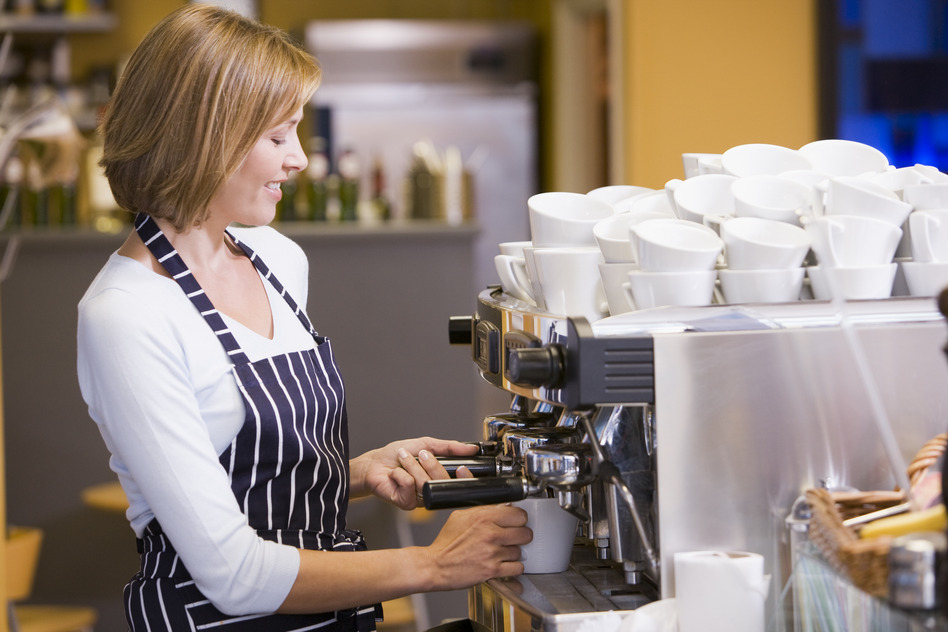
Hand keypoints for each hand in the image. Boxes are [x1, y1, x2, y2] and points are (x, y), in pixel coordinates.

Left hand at [351, 437, 478, 509]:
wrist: (375, 464)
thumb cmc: (397, 456)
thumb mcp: (426, 444)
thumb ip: (449, 447)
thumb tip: (471, 448)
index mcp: (439, 478)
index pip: (460, 482)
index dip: (464, 475)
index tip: (462, 466)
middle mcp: (432, 490)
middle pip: (443, 481)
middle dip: (431, 464)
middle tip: (421, 454)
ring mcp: (420, 499)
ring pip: (425, 482)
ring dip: (412, 466)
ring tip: (403, 460)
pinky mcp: (407, 503)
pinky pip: (410, 486)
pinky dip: (401, 475)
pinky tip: (395, 475)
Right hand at [423, 504, 530, 588]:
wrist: (435, 566)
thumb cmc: (446, 543)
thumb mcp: (460, 516)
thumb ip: (481, 509)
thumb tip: (497, 504)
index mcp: (483, 517)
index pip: (519, 514)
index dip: (519, 519)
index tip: (516, 523)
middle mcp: (490, 533)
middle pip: (525, 533)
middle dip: (520, 536)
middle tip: (512, 538)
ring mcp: (493, 553)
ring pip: (520, 551)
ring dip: (513, 553)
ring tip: (501, 552)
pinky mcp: (493, 570)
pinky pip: (517, 568)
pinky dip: (513, 568)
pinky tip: (503, 564)